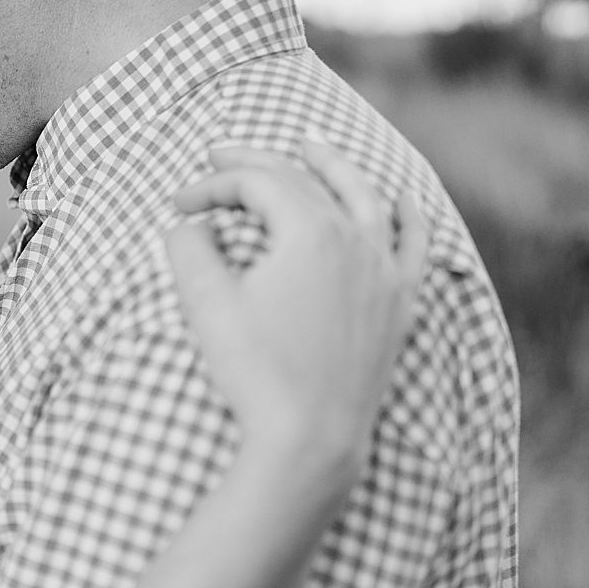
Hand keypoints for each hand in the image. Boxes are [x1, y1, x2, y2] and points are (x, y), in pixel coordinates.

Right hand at [166, 137, 427, 478]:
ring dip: (334, 166)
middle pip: (304, 181)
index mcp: (310, 232)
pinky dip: (407, 215)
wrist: (310, 441)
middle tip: (218, 157)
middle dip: (255, 165)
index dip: (211, 186)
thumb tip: (187, 225)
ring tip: (311, 146)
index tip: (176, 206)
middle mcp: (357, 240)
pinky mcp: (399, 307)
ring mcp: (384, 272)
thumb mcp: (206, 304)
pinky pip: (412, 245)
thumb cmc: (255, 374)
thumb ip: (190, 249)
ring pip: (365, 198)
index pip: (256, 185)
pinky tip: (402, 201)